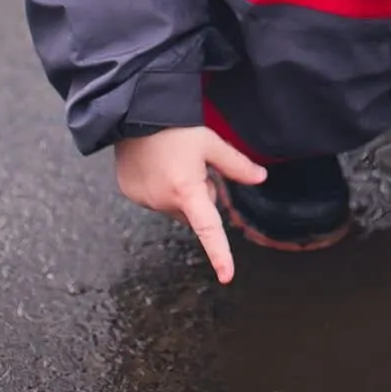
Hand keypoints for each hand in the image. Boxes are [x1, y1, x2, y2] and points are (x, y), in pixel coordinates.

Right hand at [113, 126, 265, 283]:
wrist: (134, 114)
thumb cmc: (176, 128)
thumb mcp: (211, 143)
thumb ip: (236, 165)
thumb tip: (261, 177)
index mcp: (187, 191)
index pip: (208, 229)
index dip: (219, 253)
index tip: (226, 277)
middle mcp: (163, 201)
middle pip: (194, 212)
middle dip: (199, 196)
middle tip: (194, 165)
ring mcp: (144, 200)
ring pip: (174, 206)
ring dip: (179, 192)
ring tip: (172, 160)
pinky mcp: (130, 193)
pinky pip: (153, 199)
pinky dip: (158, 187)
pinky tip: (155, 164)